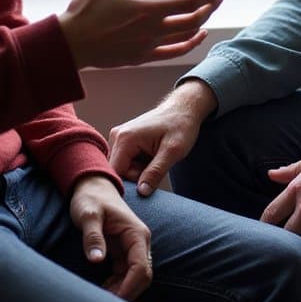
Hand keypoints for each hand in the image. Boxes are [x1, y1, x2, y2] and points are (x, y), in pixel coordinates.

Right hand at [59, 0, 230, 68]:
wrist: (68, 46)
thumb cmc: (84, 11)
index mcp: (148, 11)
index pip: (190, 2)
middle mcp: (153, 31)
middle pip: (194, 20)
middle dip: (211, 6)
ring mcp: (149, 47)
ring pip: (187, 36)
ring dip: (202, 22)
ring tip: (210, 9)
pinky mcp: (142, 58)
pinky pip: (174, 53)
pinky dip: (190, 44)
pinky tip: (197, 36)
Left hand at [69, 175, 152, 301]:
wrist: (92, 186)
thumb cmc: (91, 198)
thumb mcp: (88, 213)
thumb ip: (92, 235)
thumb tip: (96, 259)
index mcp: (136, 233)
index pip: (141, 268)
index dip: (129, 288)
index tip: (110, 299)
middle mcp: (139, 242)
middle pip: (142, 277)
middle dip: (126, 293)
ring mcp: (132, 248)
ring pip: (134, 279)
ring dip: (120, 291)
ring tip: (99, 297)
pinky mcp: (123, 253)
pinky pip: (125, 276)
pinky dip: (116, 286)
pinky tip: (102, 290)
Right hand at [108, 79, 216, 195]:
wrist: (184, 108)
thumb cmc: (180, 125)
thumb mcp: (172, 152)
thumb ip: (155, 172)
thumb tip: (141, 193)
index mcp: (125, 138)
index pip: (116, 173)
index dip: (129, 185)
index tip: (147, 185)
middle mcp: (117, 136)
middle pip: (119, 172)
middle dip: (137, 176)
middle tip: (157, 166)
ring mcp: (120, 137)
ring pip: (124, 168)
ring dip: (140, 170)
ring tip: (155, 158)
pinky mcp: (125, 139)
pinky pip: (127, 161)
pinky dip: (140, 164)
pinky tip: (151, 155)